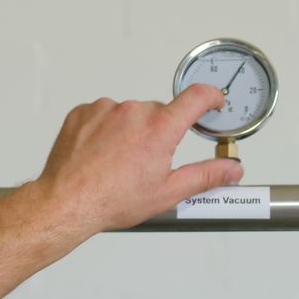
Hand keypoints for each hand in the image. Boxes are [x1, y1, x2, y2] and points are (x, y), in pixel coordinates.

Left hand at [34, 83, 243, 233]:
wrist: (67, 202)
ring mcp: (105, 110)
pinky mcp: (83, 113)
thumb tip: (231, 169)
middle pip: (159, 113)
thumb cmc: (111, 200)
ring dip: (129, 132)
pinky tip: (100, 154)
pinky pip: (103, 115)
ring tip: (117, 162)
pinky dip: (105, 130)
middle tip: (147, 162)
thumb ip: (205, 176)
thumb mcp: (167, 192)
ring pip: (128, 115)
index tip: (214, 101)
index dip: (211, 97)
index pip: (196, 97)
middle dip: (159, 133)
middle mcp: (132, 112)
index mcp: (159, 128)